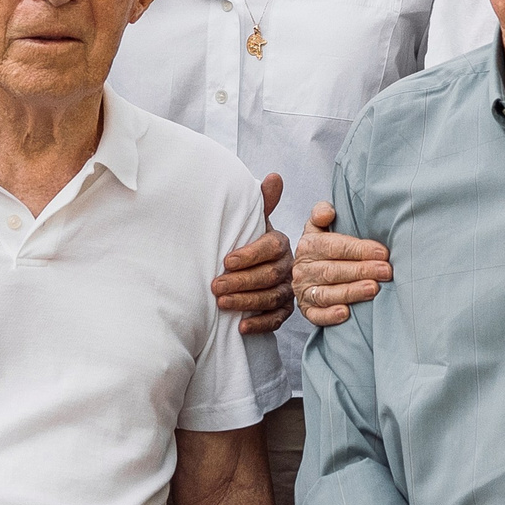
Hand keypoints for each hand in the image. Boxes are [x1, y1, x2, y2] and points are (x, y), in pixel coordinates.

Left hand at [214, 174, 293, 335]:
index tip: (226, 261)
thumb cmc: (247, 243)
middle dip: (241, 281)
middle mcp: (288, 267)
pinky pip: (276, 320)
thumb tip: (275, 177)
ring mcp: (288, 290)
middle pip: (269, 275)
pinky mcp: (284, 310)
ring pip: (272, 298)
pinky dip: (259, 324)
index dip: (250, 255)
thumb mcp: (252, 222)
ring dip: (246, 302)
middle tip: (216, 286)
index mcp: (281, 243)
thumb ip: (262, 202)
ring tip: (222, 303)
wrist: (248, 269)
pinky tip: (240, 327)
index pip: (271, 247)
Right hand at [294, 202, 389, 327]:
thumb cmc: (324, 247)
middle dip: (361, 270)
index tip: (382, 252)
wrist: (308, 270)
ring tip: (374, 289)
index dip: (358, 249)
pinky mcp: (306, 310)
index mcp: (308, 245)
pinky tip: (346, 314)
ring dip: (351, 292)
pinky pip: (316, 315)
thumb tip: (327, 212)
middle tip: (386, 271)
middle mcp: (302, 269)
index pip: (333, 246)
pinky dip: (329, 315)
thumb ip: (322, 214)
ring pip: (326, 293)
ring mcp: (303, 291)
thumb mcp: (319, 227)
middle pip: (332, 270)